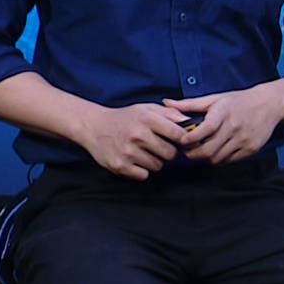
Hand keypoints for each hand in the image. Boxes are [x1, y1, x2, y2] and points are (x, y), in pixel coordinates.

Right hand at [75, 103, 190, 179]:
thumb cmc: (126, 118)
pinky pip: (143, 175)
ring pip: (158, 166)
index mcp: (147, 119)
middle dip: (169, 152)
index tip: (182, 141)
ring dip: (155, 161)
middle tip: (161, 147)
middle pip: (171, 153)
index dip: (184, 139)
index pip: (178, 134)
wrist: (95, 127)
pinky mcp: (120, 166)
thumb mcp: (147, 108)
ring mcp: (128, 152)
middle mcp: (138, 135)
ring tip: (145, 152)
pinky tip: (136, 160)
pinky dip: (142, 170)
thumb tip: (189, 122)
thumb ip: (170, 113)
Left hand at [166, 84, 283, 164]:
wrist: (270, 104)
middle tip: (187, 150)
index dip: (191, 139)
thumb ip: (190, 104)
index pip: (205, 130)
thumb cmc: (239, 100)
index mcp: (224, 112)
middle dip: (193, 154)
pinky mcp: (251, 149)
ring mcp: (244, 139)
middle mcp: (235, 127)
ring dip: (206, 158)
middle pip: (208, 150)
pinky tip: (217, 151)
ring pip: (217, 158)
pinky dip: (219, 159)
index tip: (182, 141)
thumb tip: (166, 103)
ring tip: (201, 150)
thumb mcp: (216, 98)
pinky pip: (229, 161)